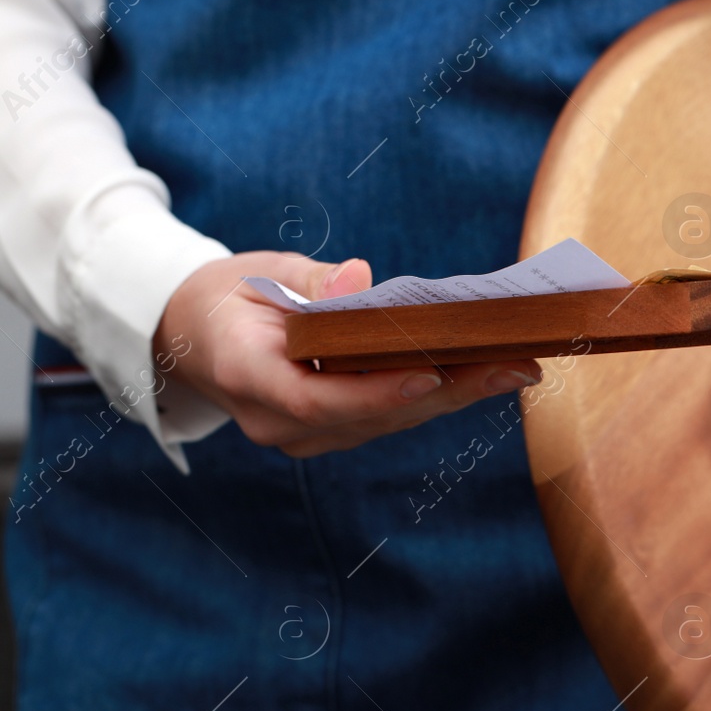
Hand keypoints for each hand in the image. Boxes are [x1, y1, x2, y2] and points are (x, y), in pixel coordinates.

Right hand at [155, 252, 544, 457]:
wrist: (192, 338)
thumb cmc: (229, 297)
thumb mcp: (259, 273)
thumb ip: (310, 283)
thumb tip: (360, 278)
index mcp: (244, 376)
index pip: (314, 398)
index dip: (376, 392)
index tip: (430, 372)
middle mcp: (275, 423)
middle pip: (370, 414)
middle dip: (447, 389)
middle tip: (515, 365)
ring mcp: (303, 437)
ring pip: (388, 421)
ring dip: (455, 394)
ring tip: (517, 366)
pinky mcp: (328, 434)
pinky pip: (386, 417)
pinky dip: (434, 394)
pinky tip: (484, 372)